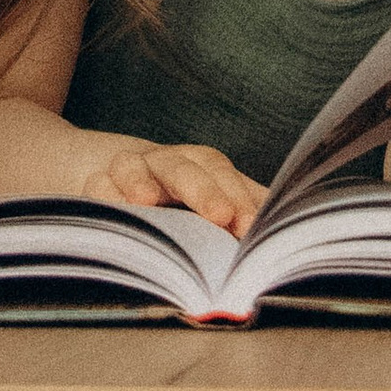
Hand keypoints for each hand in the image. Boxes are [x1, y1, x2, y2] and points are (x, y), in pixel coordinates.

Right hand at [83, 139, 263, 233]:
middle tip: (221, 216)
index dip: (237, 197)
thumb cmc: (180, 197)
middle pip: (183, 166)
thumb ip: (250, 208)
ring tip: (146, 202)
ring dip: (140, 181)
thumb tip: (295, 226)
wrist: (120, 178)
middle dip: (202, 190)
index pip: (220, 172)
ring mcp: (127, 172)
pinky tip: (111, 210)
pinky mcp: (94, 185)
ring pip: (132, 166)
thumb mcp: (216, 197)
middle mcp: (164, 163)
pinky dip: (101, 194)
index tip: (250, 227)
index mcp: (199, 164)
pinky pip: (94, 185)